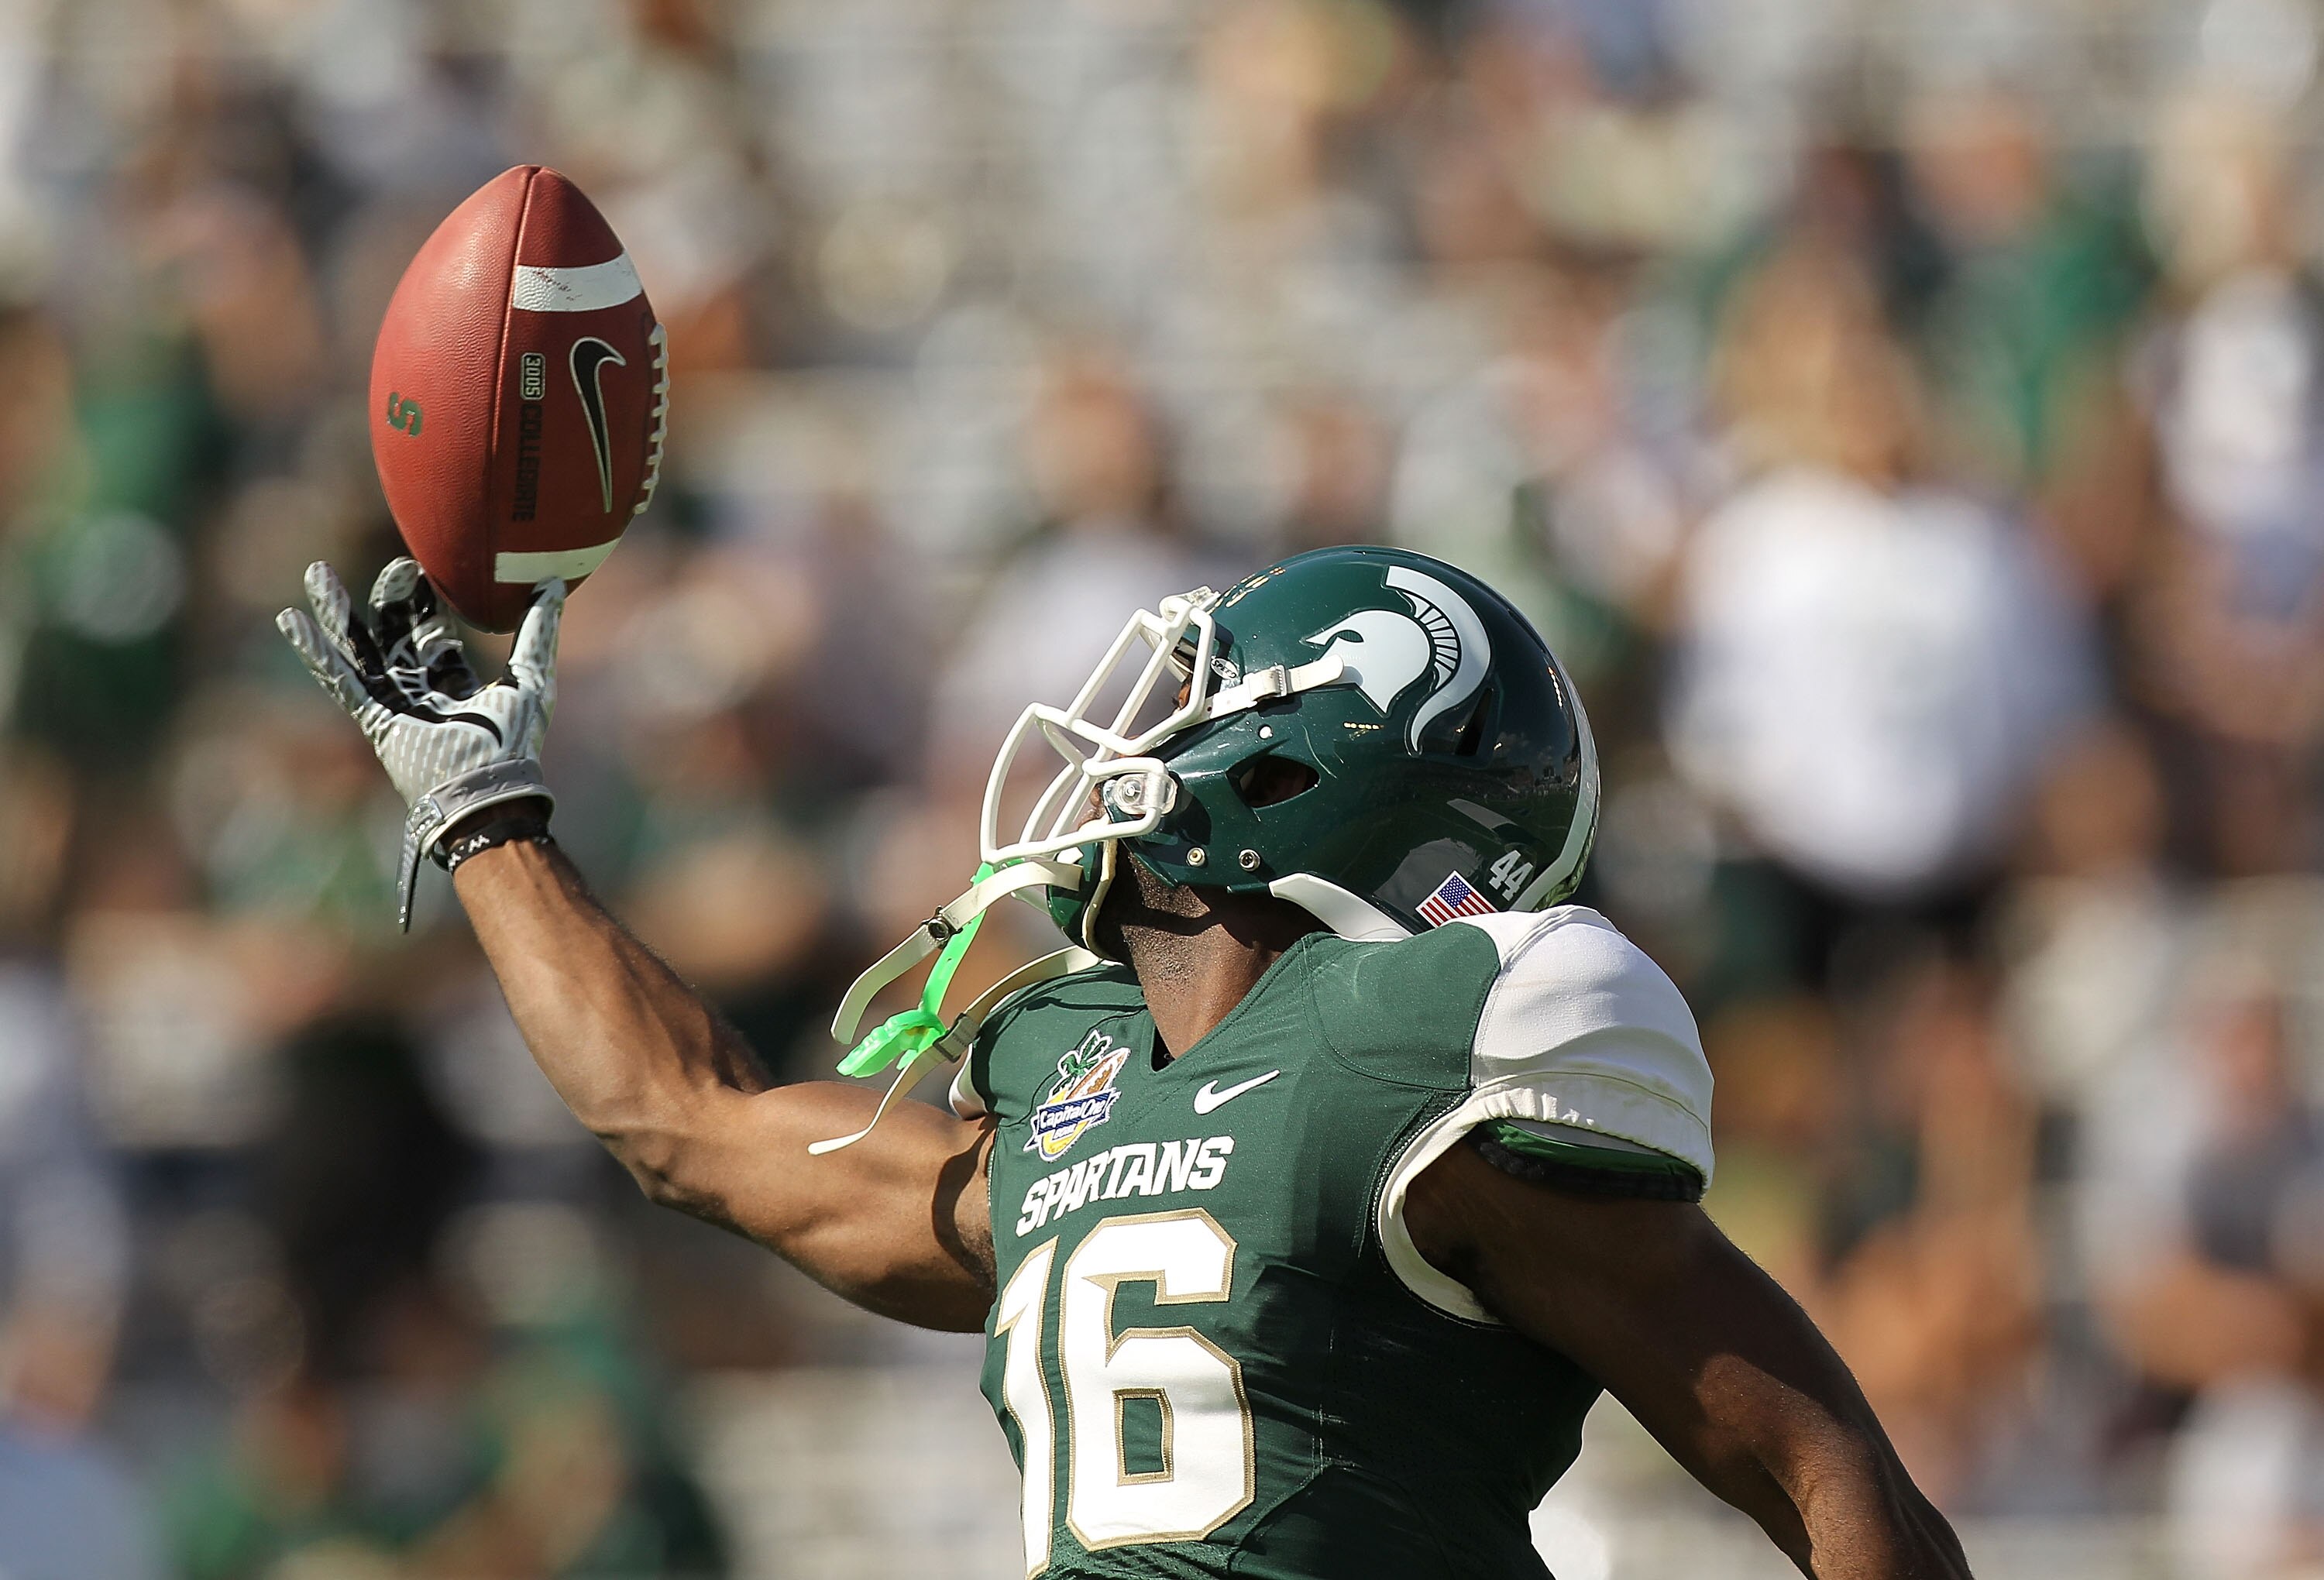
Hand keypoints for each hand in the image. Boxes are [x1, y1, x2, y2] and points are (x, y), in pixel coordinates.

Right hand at [277, 557, 564, 927]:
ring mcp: (395, 704)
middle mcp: (421, 691)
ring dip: (338, 613)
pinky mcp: (375, 719)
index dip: (425, 603)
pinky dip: (314, 651)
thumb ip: (537, 631)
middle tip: (397, 566)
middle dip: (391, 601)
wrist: (489, 788)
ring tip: (317, 573)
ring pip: (361, 651)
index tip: (422, 566)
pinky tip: (291, 619)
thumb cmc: (513, 743)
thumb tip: (553, 582)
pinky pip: (340, 680)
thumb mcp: (531, 678)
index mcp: (454, 683)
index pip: (433, 635)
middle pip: (395, 636)